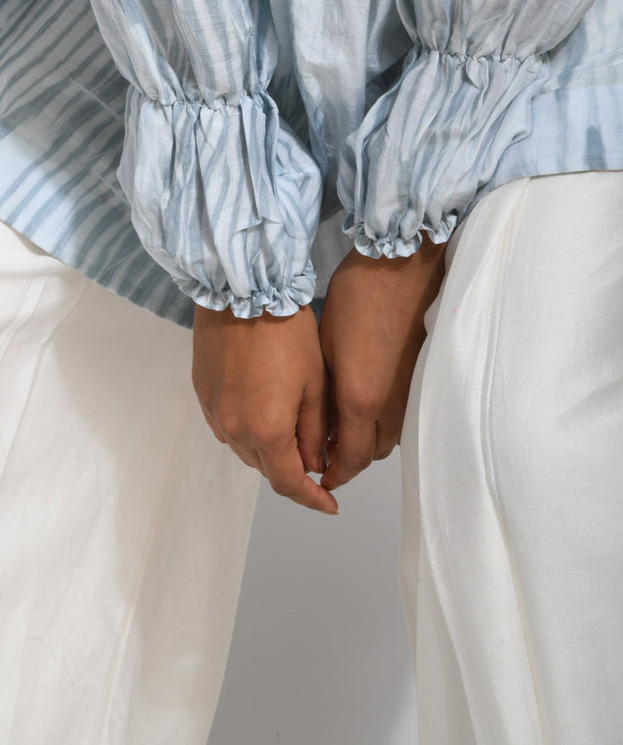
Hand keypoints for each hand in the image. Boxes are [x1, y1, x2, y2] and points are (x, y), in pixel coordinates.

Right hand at [192, 302, 338, 513]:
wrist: (241, 290)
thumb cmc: (285, 330)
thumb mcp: (315, 383)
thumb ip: (315, 432)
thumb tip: (315, 461)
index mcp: (267, 430)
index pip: (289, 482)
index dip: (312, 498)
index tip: (330, 504)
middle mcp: (234, 429)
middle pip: (265, 468)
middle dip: (291, 470)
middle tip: (316, 458)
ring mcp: (214, 412)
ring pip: (244, 449)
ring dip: (268, 450)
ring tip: (290, 431)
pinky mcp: (202, 393)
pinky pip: (227, 426)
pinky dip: (247, 430)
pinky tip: (262, 410)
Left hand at [318, 236, 446, 493]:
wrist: (401, 266)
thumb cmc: (355, 297)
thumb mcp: (324, 348)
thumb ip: (324, 396)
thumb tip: (320, 428)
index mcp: (361, 400)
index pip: (350, 459)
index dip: (334, 474)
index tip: (319, 478)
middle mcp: (393, 406)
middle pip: (371, 454)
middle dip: (349, 458)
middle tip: (325, 448)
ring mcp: (413, 393)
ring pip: (390, 436)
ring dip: (367, 439)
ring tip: (343, 424)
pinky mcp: (425, 379)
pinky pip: (403, 415)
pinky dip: (384, 420)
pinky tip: (366, 401)